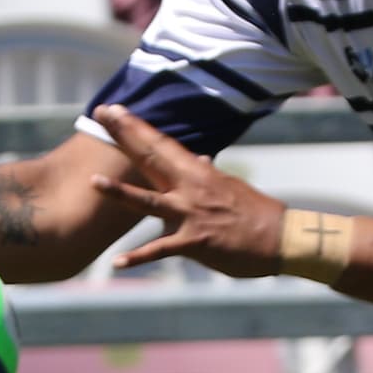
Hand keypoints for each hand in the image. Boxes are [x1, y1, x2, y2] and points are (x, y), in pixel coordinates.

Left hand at [90, 107, 285, 276]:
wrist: (280, 238)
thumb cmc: (255, 213)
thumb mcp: (230, 186)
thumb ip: (207, 174)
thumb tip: (199, 157)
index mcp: (198, 173)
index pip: (162, 144)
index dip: (137, 126)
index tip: (115, 110)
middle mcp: (191, 188)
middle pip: (151, 158)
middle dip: (125, 135)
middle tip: (102, 113)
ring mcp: (190, 214)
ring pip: (148, 201)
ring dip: (119, 193)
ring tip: (92, 182)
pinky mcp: (194, 242)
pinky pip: (161, 249)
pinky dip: (139, 257)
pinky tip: (117, 262)